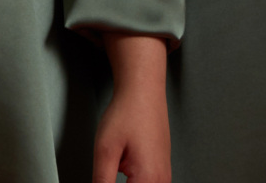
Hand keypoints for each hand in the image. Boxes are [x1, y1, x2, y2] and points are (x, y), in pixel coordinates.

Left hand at [95, 33, 170, 182]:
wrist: (143, 91)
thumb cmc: (128, 113)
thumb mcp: (105, 150)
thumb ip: (102, 181)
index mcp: (148, 179)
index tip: (102, 179)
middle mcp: (161, 180)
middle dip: (116, 182)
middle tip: (111, 165)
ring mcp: (164, 175)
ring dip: (126, 181)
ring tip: (118, 161)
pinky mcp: (161, 169)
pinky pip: (147, 182)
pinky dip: (133, 178)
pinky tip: (123, 163)